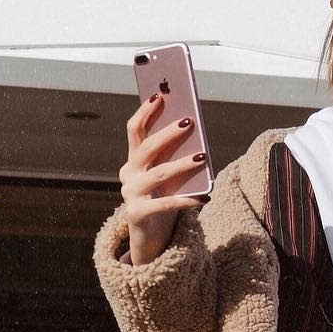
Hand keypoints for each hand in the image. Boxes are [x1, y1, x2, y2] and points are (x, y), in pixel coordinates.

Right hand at [119, 93, 209, 264]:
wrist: (150, 236)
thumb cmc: (163, 197)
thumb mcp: (168, 175)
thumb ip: (175, 155)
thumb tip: (194, 132)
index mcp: (133, 160)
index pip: (134, 130)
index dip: (145, 111)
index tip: (160, 95)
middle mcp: (128, 174)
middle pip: (146, 148)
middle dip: (167, 133)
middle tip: (189, 122)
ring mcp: (130, 194)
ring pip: (158, 174)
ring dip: (181, 164)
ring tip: (203, 157)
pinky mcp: (137, 214)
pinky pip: (165, 205)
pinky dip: (186, 200)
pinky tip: (204, 198)